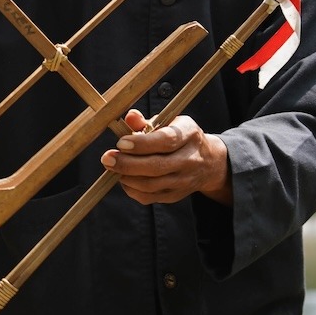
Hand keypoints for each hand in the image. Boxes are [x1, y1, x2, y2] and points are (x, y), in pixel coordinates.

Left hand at [100, 109, 231, 206]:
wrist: (208, 162)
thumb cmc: (182, 138)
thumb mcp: (170, 122)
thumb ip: (147, 121)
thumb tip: (130, 117)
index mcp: (189, 135)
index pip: (166, 141)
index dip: (141, 144)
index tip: (120, 143)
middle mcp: (190, 159)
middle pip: (157, 166)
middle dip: (128, 164)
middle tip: (107, 158)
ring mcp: (184, 181)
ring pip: (152, 185)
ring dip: (127, 177)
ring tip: (114, 167)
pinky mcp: (175, 195)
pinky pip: (150, 197)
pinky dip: (132, 190)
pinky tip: (124, 179)